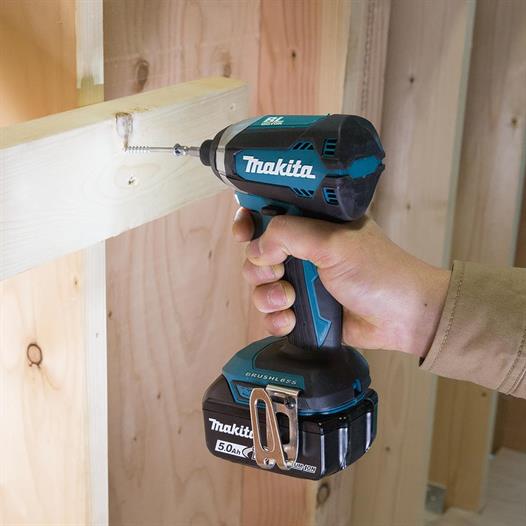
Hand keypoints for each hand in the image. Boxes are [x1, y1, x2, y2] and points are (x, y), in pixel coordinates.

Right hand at [233, 210, 450, 357]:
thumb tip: (256, 248)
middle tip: (279, 273)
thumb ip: (289, 235)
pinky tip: (291, 320)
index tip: (244, 232)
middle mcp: (303, 248)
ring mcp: (302, 279)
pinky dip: (276, 318)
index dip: (250, 220)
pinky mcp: (303, 308)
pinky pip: (272, 312)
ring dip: (267, 295)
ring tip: (289, 301)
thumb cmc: (377, 272)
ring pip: (260, 284)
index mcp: (313, 222)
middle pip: (256, 253)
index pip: (269, 211)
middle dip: (259, 267)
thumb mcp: (333, 242)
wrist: (402, 317)